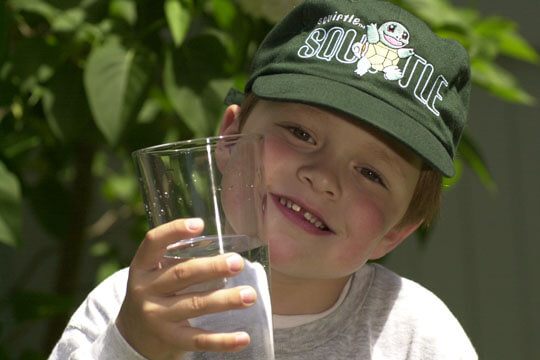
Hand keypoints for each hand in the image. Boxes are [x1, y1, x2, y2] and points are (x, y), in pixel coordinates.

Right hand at [116, 218, 256, 359]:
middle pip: (182, 274)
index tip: (199, 224)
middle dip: (212, 268)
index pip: (153, 242)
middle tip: (237, 262)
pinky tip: (243, 338)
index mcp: (142, 266)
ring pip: (195, 305)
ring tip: (250, 295)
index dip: (174, 231)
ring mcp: (155, 316)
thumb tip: (228, 249)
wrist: (132, 336)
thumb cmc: (155, 293)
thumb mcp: (155, 273)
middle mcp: (145, 289)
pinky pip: (198, 339)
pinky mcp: (168, 339)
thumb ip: (179, 259)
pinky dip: (222, 341)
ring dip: (225, 300)